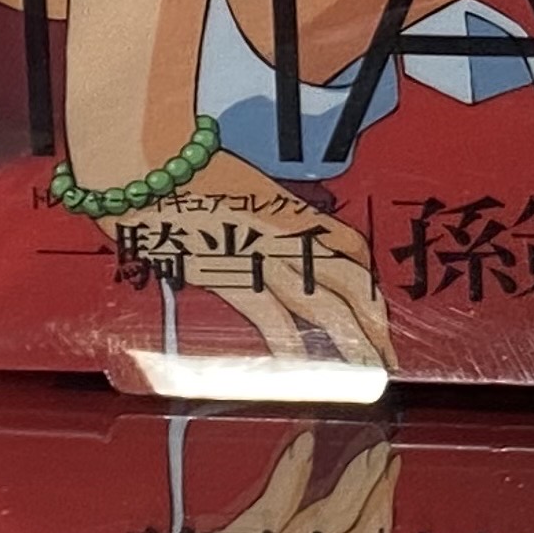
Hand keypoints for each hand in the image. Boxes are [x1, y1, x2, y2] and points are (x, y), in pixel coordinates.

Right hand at [96, 148, 393, 370]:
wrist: (145, 161)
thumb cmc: (179, 167)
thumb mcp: (227, 183)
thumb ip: (252, 209)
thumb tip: (256, 225)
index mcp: (290, 208)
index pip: (348, 245)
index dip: (369, 281)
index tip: (377, 309)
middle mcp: (286, 232)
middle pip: (351, 282)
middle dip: (375, 323)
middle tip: (388, 355)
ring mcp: (262, 254)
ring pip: (324, 306)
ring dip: (352, 344)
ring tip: (367, 371)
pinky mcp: (230, 273)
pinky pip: (271, 316)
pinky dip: (291, 346)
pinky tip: (304, 368)